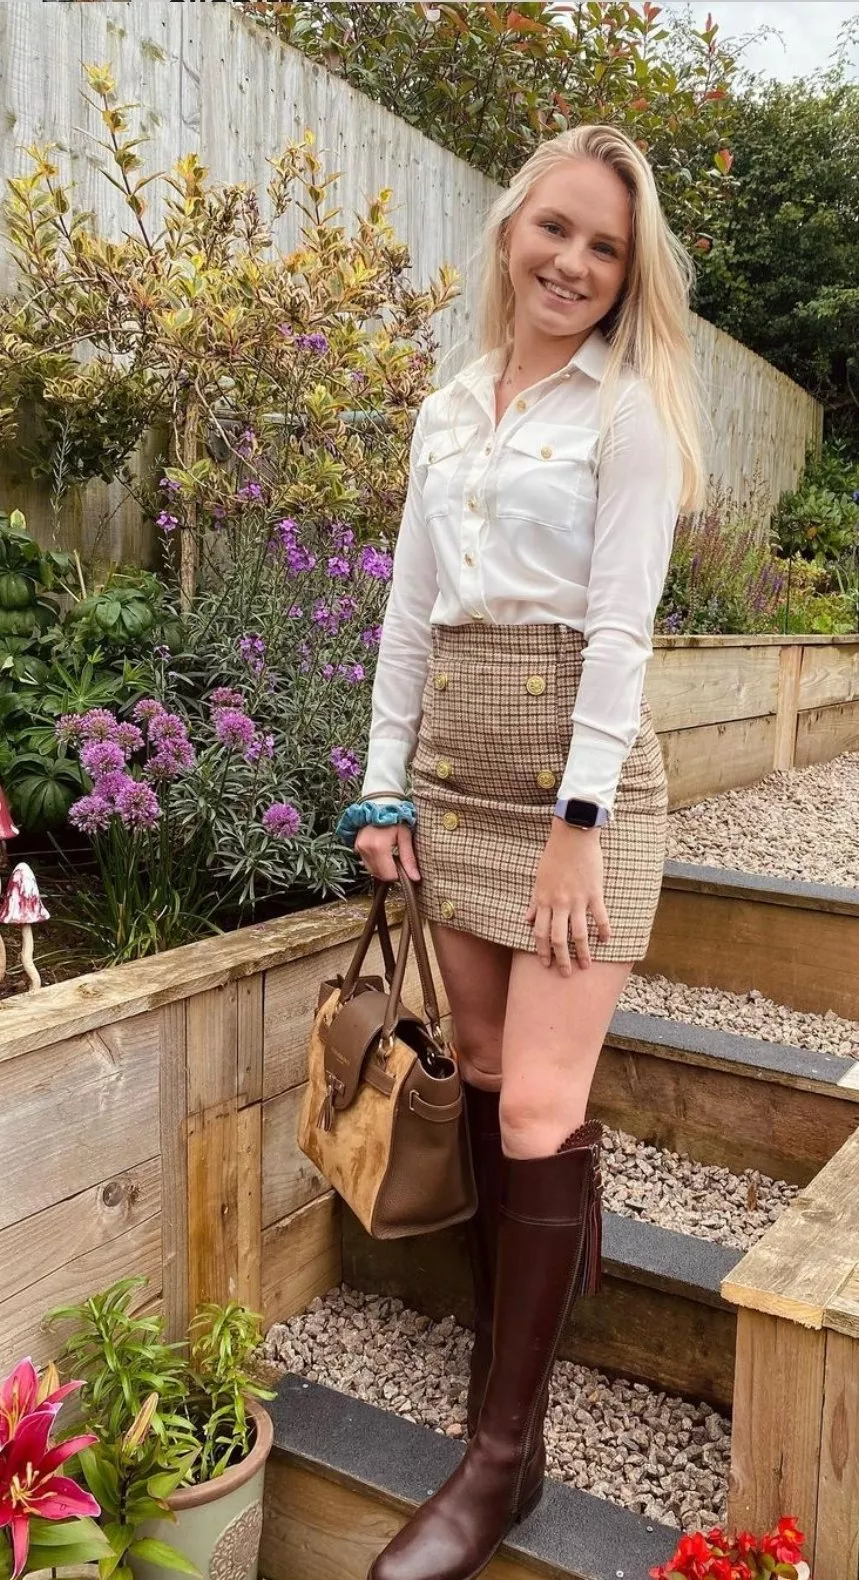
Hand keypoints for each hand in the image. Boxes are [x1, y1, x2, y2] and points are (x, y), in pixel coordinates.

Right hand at [354, 820, 420, 884]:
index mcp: (379, 847)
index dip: (398, 875)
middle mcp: (366, 849)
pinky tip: (382, 855)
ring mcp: (359, 849)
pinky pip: (367, 865)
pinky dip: (376, 864)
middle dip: (391, 873)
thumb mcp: (405, 836)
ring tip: (391, 856)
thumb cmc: (395, 819)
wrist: (379, 806)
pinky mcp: (356, 848)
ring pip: (372, 872)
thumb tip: (415, 878)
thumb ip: (409, 858)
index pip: (389, 875)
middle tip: (398, 861)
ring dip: (383, 869)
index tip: (404, 868)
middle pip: (380, 875)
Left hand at [525, 820, 610, 972]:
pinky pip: (600, 917)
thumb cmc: (554, 856)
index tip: (546, 963)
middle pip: (559, 938)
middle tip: (565, 973)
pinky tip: (606, 941)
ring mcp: (578, 899)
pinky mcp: (594, 892)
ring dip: (583, 952)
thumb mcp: (539, 879)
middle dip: (561, 959)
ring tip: (586, 965)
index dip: (542, 950)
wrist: (572, 835)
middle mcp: (559, 903)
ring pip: (580, 933)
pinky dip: (604, 930)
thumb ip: (535, 902)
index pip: (541, 932)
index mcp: (543, 900)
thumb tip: (527, 921)